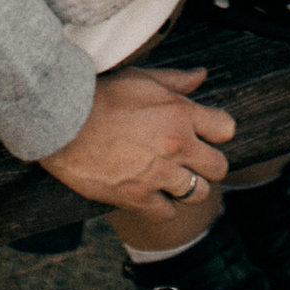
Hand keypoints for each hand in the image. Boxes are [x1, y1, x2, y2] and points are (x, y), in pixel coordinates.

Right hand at [37, 63, 233, 215]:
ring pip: (198, 193)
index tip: (206, 134)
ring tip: (174, 180)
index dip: (217, 132)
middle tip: (193, 162)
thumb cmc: (101, 95)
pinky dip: (163, 207)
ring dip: (189, 187)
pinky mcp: (138, 198)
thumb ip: (176, 80)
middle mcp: (177, 146)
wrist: (64, 122)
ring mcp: (159, 175)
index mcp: (181, 114)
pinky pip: (167, 213)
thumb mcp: (142, 77)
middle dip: (209, 164)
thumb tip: (202, 76)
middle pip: (219, 167)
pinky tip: (153, 195)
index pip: (226, 129)